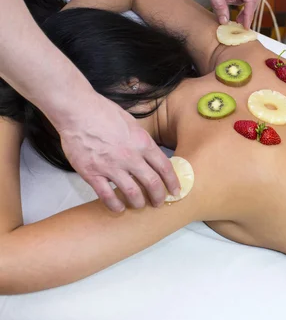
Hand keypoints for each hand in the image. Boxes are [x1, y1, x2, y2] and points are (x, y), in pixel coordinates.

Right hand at [56, 94, 179, 211]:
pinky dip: (114, 205)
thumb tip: (150, 153)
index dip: (172, 182)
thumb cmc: (104, 112)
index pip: (165, 167)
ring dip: (138, 203)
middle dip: (159, 196)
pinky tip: (118, 208)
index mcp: (143, 143)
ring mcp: (111, 166)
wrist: (77, 111)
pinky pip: (106, 195)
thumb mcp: (133, 123)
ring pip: (132, 193)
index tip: (175, 190)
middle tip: (159, 202)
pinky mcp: (92, 173)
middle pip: (152, 183)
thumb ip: (142, 140)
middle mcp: (131, 157)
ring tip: (139, 205)